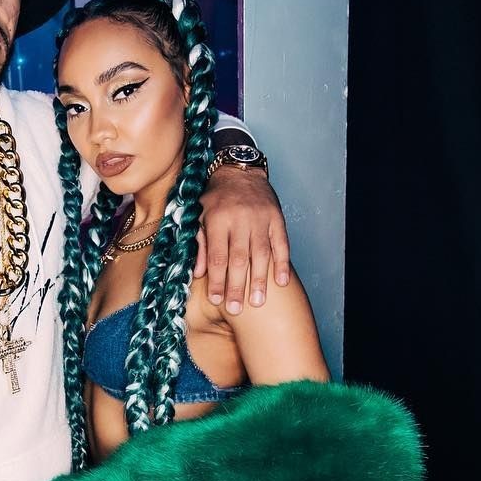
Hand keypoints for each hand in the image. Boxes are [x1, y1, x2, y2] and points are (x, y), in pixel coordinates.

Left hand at [194, 167, 289, 313]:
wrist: (240, 171)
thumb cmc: (215, 198)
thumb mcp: (199, 216)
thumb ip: (199, 244)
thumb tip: (198, 273)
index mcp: (217, 219)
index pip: (217, 256)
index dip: (217, 279)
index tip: (216, 300)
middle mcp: (240, 219)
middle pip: (239, 258)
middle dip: (237, 286)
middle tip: (236, 309)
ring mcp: (261, 219)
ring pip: (261, 254)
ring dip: (259, 280)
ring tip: (258, 303)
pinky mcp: (277, 219)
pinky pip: (282, 244)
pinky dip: (282, 264)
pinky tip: (281, 283)